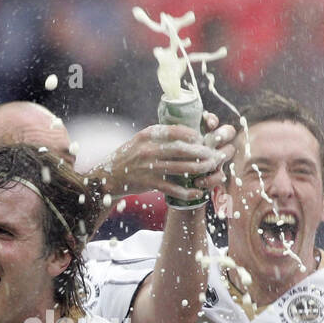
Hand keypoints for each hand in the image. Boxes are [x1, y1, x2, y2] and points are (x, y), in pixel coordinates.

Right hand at [88, 119, 234, 203]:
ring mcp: (148, 167)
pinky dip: (186, 192)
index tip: (202, 138)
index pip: (175, 131)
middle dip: (201, 153)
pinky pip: (172, 188)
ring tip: (210, 170)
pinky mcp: (149, 183)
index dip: (192, 134)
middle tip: (214, 156)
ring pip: (180, 168)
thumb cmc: (129, 156)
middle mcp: (148, 149)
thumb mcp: (141, 140)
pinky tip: (197, 192)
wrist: (109, 176)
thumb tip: (186, 132)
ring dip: (198, 170)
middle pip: (182, 150)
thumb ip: (160, 136)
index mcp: (148, 135)